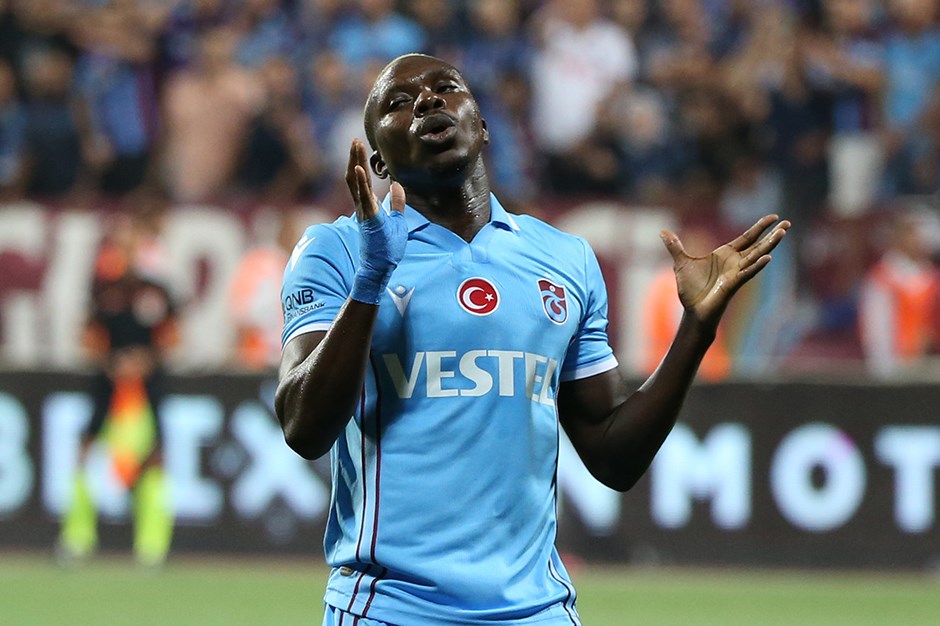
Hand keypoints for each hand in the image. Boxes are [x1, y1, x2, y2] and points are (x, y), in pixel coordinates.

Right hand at [345, 139, 407, 304]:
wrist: (381, 267)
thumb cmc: (386, 247)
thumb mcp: (396, 220)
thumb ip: (396, 203)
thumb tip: (397, 185)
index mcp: (367, 207)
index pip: (361, 181)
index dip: (359, 163)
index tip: (360, 147)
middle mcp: (362, 207)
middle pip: (354, 178)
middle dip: (354, 159)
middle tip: (355, 140)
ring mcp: (364, 213)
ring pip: (355, 184)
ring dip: (355, 163)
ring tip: (355, 146)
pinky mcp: (368, 219)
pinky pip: (363, 198)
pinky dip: (360, 182)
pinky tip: (358, 169)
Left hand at [660, 214, 789, 327]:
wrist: (692, 311)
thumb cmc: (691, 290)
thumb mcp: (681, 263)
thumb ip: (675, 247)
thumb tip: (663, 232)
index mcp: (725, 255)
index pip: (747, 237)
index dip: (760, 227)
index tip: (774, 217)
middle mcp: (735, 263)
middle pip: (757, 245)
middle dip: (772, 233)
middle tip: (788, 223)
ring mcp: (736, 273)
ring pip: (756, 256)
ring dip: (769, 245)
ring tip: (783, 233)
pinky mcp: (733, 285)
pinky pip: (747, 273)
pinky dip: (756, 266)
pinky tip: (768, 258)